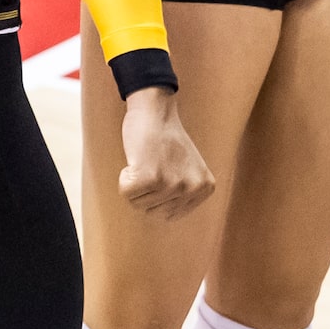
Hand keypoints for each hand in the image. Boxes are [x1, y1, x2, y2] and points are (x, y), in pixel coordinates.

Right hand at [118, 86, 214, 219]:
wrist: (156, 111)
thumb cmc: (167, 140)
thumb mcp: (188, 170)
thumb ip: (183, 195)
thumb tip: (170, 217)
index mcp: (204, 189)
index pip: (169, 215)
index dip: (159, 195)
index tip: (165, 170)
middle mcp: (192, 189)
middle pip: (152, 213)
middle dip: (146, 191)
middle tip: (154, 163)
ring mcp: (172, 184)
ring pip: (137, 204)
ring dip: (136, 182)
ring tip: (147, 159)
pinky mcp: (149, 178)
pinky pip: (126, 193)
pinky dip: (124, 178)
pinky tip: (137, 159)